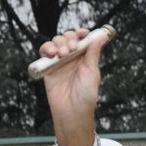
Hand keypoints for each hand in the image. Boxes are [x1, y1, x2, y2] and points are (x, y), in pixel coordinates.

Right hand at [37, 28, 104, 145]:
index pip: (82, 39)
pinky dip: (46, 49)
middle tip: (71, 49)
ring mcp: (60, 62)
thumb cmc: (85, 96)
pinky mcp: (48, 68)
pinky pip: (44, 52)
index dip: (82, 34)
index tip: (83, 34)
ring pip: (56, 42)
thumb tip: (101, 37)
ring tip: (61, 53)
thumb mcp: (92, 72)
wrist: (72, 112)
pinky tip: (51, 54)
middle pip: (68, 37)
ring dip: (58, 43)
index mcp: (85, 57)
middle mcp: (72, 58)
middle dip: (69, 39)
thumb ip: (93, 53)